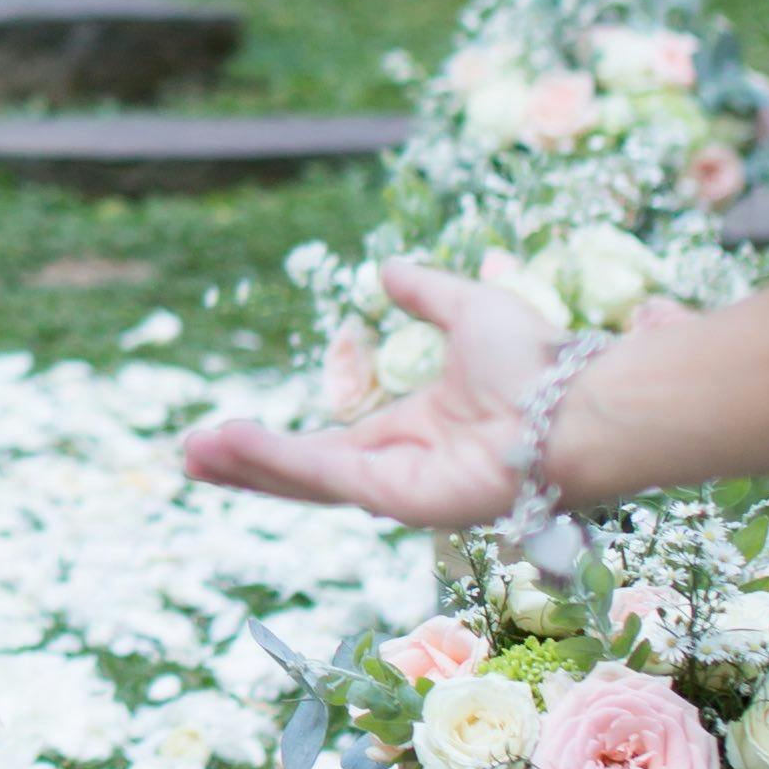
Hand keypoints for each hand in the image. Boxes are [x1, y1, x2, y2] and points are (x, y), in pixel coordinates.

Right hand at [182, 261, 558, 529]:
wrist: (578, 400)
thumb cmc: (541, 364)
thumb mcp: (468, 310)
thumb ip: (426, 295)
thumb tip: (388, 269)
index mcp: (412, 436)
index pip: (328, 450)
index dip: (276, 446)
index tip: (226, 435)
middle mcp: (400, 472)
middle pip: (304, 475)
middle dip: (247, 467)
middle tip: (189, 458)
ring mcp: (400, 492)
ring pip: (307, 480)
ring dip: (249, 466)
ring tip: (194, 453)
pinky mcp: (403, 499)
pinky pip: (329, 476)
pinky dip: (278, 459)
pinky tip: (237, 441)